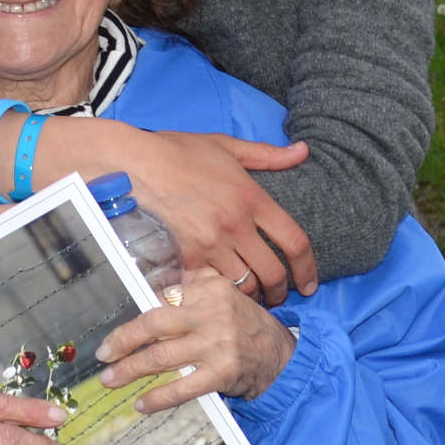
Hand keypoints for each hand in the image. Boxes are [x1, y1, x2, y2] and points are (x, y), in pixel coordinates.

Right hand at [91, 125, 318, 304]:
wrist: (134, 165)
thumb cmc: (178, 152)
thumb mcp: (226, 146)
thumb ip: (267, 154)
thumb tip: (302, 150)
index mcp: (252, 197)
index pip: (294, 241)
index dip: (308, 268)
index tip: (309, 283)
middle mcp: (236, 224)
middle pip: (273, 273)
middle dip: (281, 292)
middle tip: (279, 297)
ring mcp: (210, 244)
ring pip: (244, 286)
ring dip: (251, 296)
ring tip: (251, 297)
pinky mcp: (186, 258)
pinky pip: (212, 286)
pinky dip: (220, 293)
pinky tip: (219, 294)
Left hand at [94, 281, 296, 414]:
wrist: (282, 357)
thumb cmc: (246, 326)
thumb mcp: (225, 294)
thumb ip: (192, 285)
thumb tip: (150, 286)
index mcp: (210, 287)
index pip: (161, 299)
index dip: (135, 318)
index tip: (116, 332)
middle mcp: (213, 312)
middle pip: (154, 323)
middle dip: (123, 340)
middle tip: (103, 353)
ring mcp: (217, 344)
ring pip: (161, 356)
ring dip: (130, 370)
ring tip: (111, 379)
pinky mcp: (222, 373)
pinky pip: (181, 388)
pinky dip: (157, 398)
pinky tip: (141, 404)